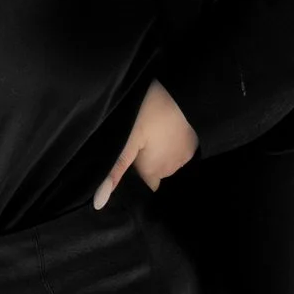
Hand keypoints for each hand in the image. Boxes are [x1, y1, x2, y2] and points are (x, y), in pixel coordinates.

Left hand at [93, 80, 198, 202]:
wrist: (177, 90)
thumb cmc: (147, 113)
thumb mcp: (126, 141)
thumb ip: (114, 172)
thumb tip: (99, 204)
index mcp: (152, 172)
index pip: (144, 189)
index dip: (136, 181)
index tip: (130, 168)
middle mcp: (171, 170)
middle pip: (155, 174)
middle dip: (146, 163)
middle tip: (138, 143)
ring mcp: (185, 158)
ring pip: (167, 162)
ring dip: (160, 153)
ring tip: (152, 134)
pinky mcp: (194, 144)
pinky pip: (179, 151)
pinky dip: (173, 145)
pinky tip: (165, 130)